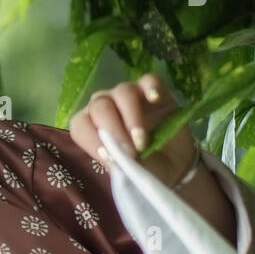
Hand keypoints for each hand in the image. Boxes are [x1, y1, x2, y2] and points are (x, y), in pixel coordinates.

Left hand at [68, 73, 199, 188]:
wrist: (174, 167)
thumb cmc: (143, 168)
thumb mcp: (129, 172)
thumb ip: (118, 163)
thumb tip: (112, 156)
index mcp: (92, 126)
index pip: (80, 125)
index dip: (91, 140)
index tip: (108, 156)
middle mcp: (107, 106)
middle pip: (100, 106)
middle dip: (113, 130)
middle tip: (130, 153)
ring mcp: (130, 96)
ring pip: (123, 92)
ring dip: (131, 116)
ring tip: (142, 141)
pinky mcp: (155, 91)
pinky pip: (150, 80)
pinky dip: (151, 88)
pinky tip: (155, 98)